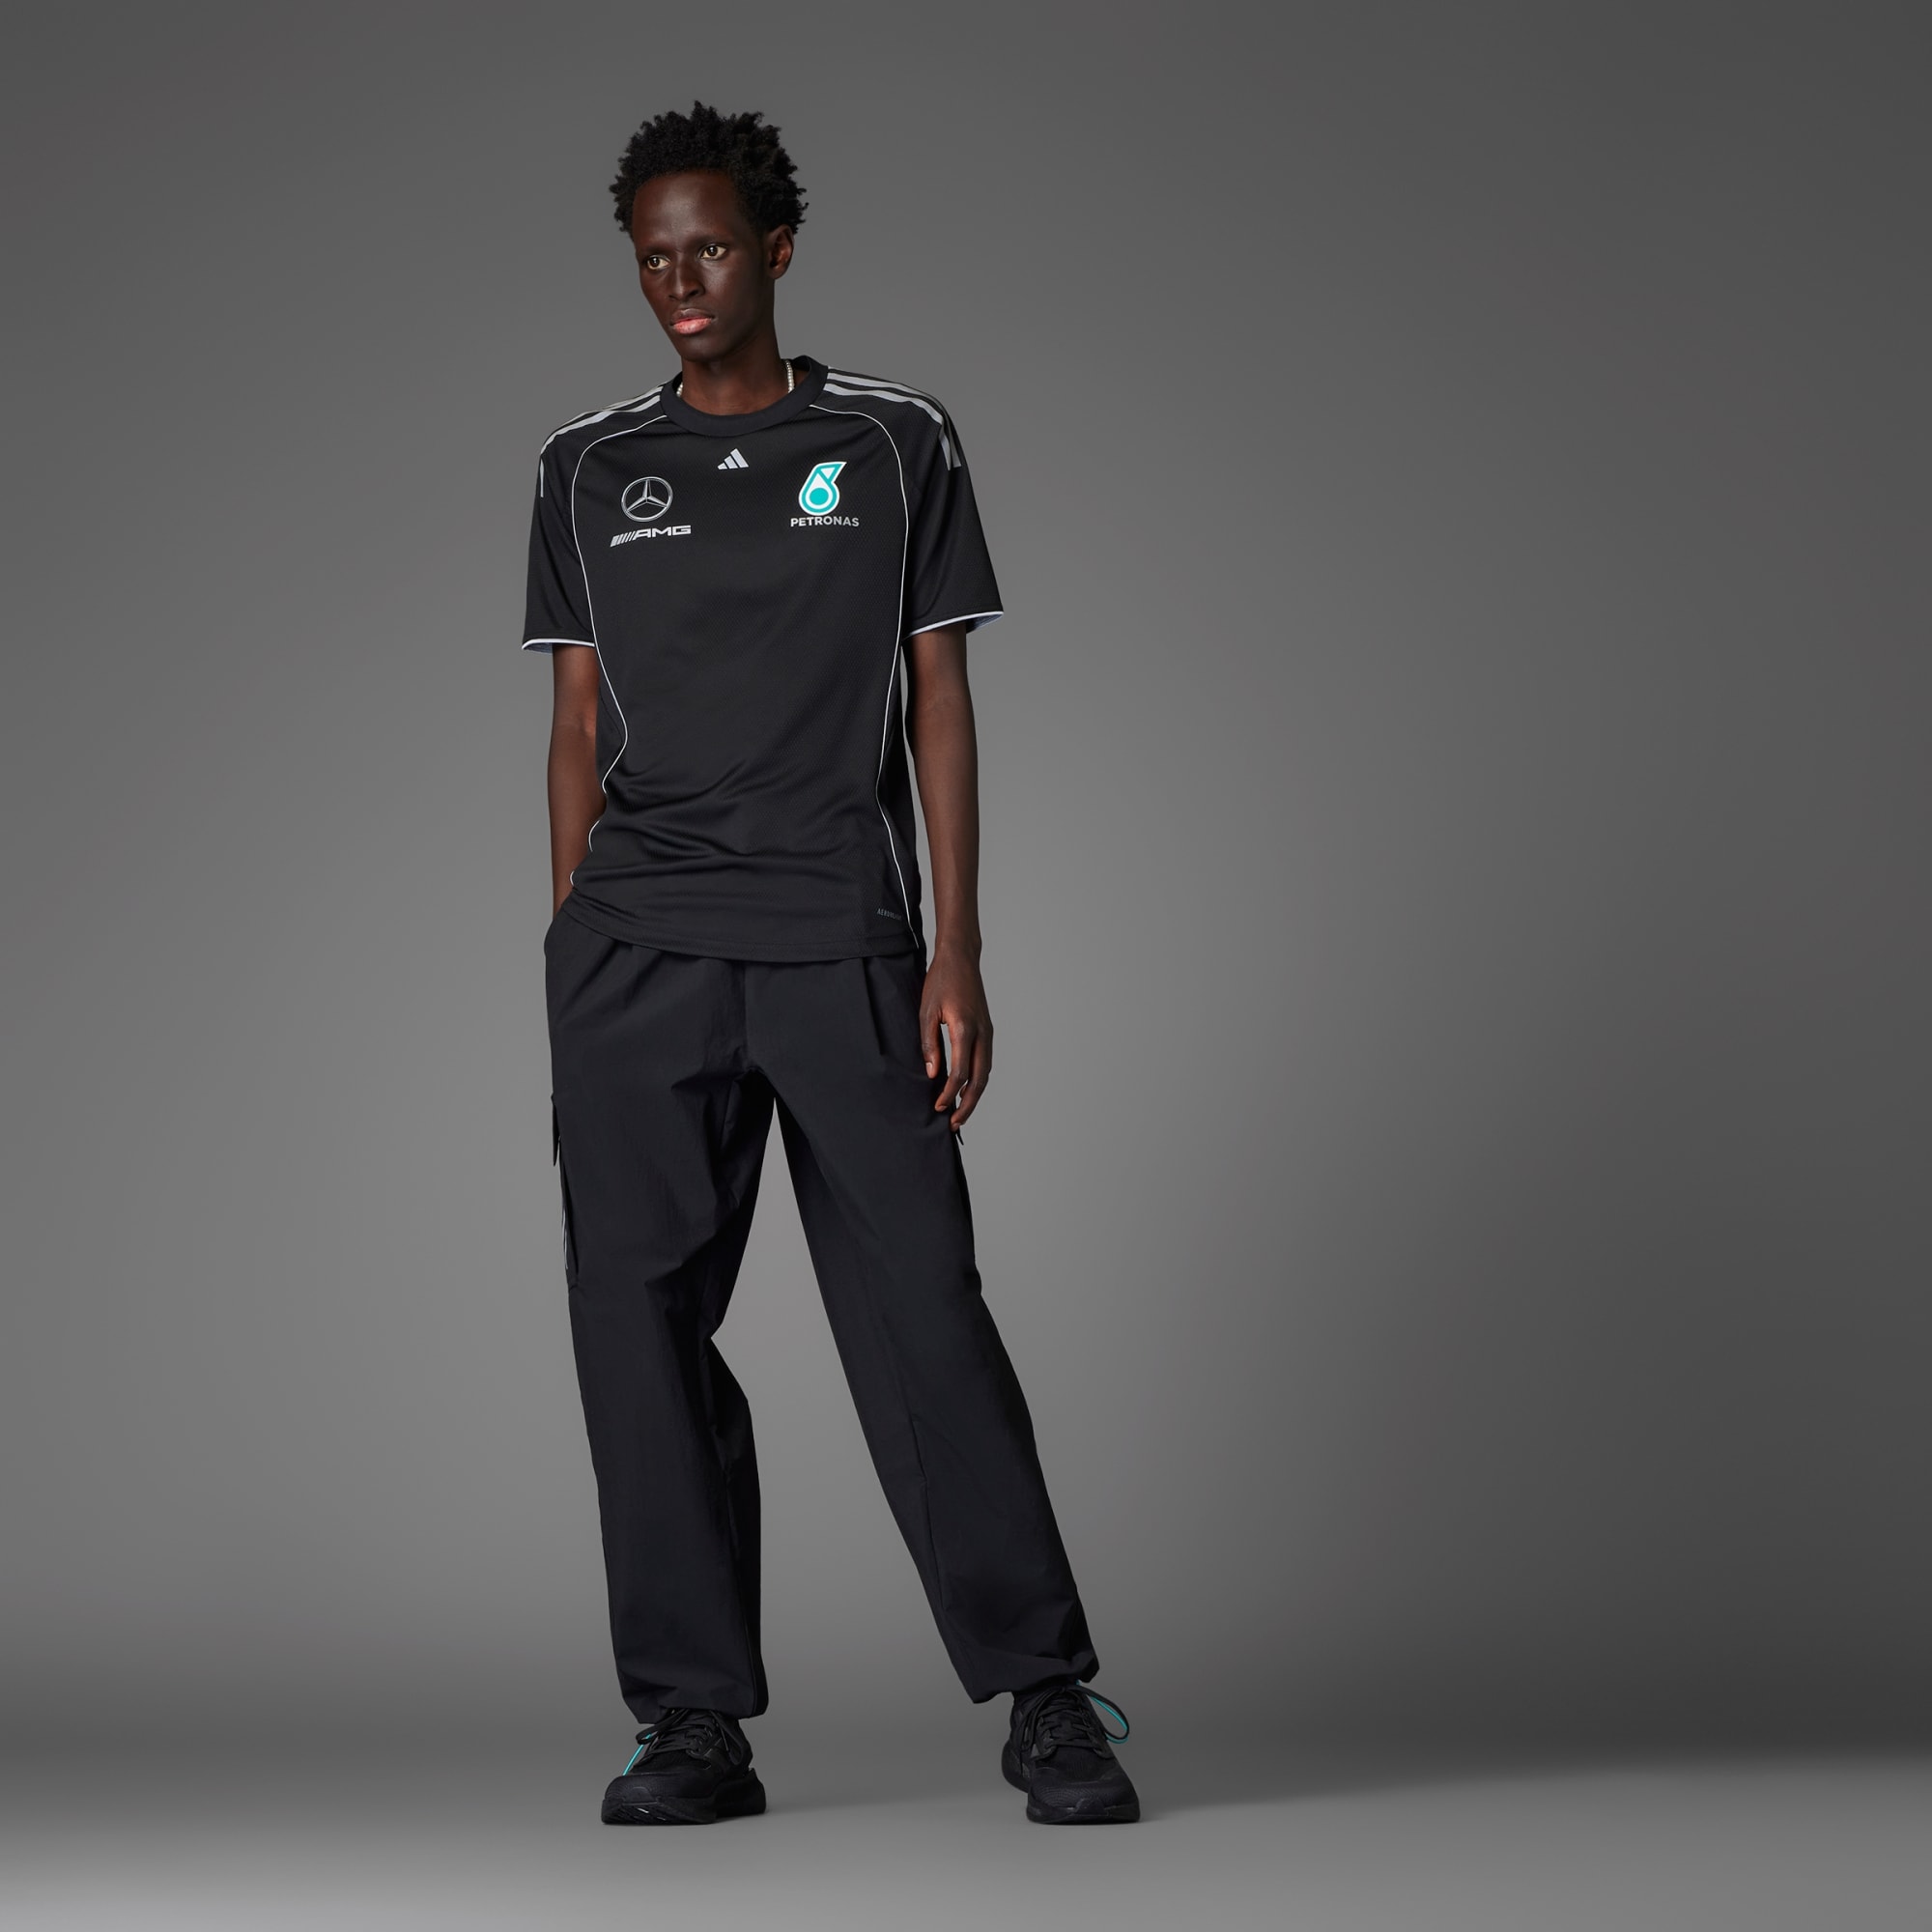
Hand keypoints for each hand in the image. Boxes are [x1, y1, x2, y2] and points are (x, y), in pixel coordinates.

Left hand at [920, 943, 991, 1130]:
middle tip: (955, 1124)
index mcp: (965, 1028)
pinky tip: (968, 1088)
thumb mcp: (926, 1011)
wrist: (961, 958)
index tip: (938, 1108)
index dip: (949, 1094)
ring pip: (986, 1072)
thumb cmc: (940, 981)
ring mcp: (988, 1031)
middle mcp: (982, 1033)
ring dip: (975, 1095)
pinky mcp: (988, 1030)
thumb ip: (929, 1044)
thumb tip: (933, 1074)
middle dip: (968, 1105)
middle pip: (979, 1080)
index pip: (960, 1073)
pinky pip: (986, 1061)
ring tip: (961, 1112)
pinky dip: (978, 1079)